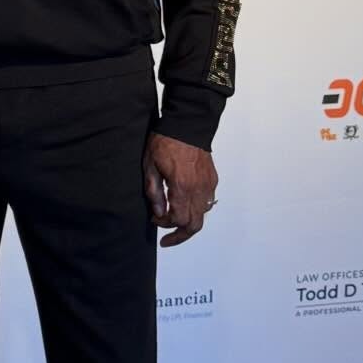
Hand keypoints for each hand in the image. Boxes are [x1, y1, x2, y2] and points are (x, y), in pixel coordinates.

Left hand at [142, 133, 217, 247]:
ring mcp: (208, 185)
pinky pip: (207, 202)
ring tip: (175, 223)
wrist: (188, 124)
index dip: (164, 224)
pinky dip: (197, 210)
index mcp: (182, 187)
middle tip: (168, 239)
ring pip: (202, 215)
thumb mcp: (150, 167)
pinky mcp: (212, 179)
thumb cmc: (167, 142)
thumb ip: (154, 192)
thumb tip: (157, 212)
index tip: (154, 219)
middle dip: (180, 235)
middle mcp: (198, 189)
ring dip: (189, 223)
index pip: (177, 219)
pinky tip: (185, 206)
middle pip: (194, 224)